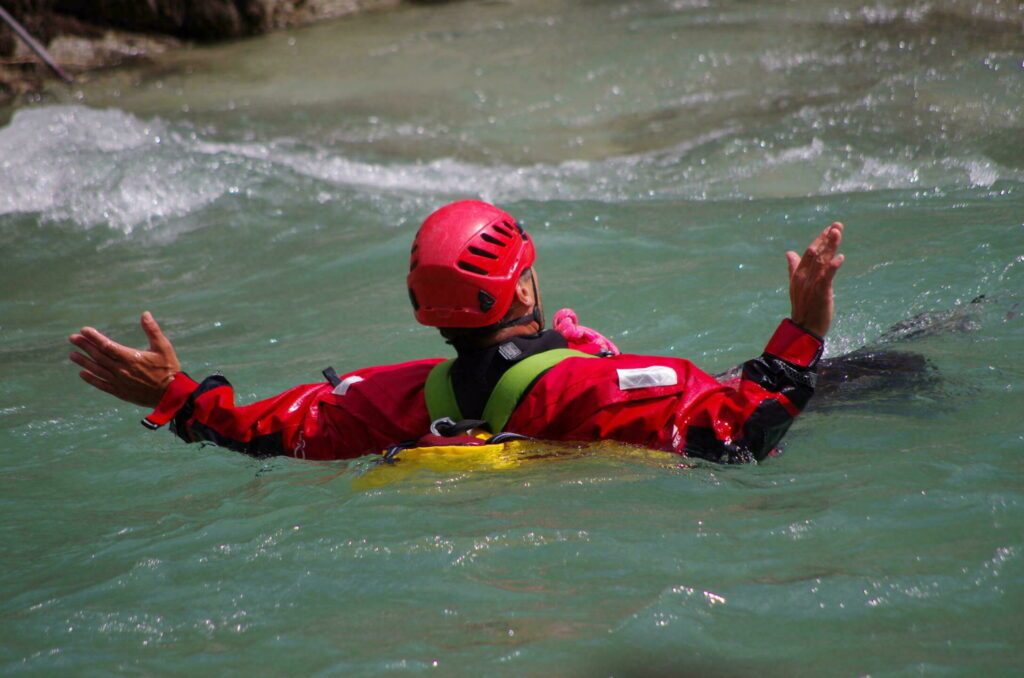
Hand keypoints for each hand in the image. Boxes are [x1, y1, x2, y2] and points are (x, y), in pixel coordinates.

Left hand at [69, 312, 180, 407]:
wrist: (171, 394)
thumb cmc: (169, 369)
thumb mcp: (164, 347)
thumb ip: (152, 330)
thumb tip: (145, 314)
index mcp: (131, 357)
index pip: (107, 345)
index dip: (94, 337)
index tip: (84, 330)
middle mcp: (122, 369)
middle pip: (98, 356)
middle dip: (84, 346)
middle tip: (72, 338)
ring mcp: (119, 382)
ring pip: (97, 370)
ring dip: (83, 362)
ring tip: (72, 355)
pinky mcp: (120, 392)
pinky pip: (102, 385)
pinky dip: (91, 379)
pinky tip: (82, 373)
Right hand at [786, 222, 844, 337]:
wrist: (805, 329)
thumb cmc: (804, 308)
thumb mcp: (797, 285)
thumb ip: (793, 268)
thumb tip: (789, 252)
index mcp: (799, 274)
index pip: (810, 252)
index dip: (820, 239)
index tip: (830, 228)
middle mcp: (804, 277)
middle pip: (816, 253)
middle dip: (827, 238)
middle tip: (837, 225)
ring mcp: (812, 284)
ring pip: (821, 261)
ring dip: (830, 246)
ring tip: (837, 233)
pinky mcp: (821, 293)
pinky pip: (827, 277)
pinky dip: (833, 266)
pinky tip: (840, 257)